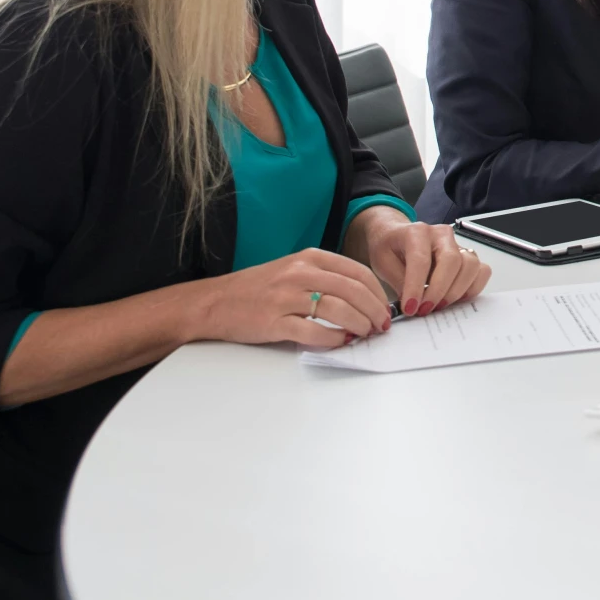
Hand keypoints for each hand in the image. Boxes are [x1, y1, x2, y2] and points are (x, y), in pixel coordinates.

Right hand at [192, 248, 393, 350]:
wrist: (214, 302)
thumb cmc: (257, 288)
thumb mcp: (293, 270)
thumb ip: (325, 279)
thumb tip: (362, 298)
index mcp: (309, 258)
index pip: (357, 272)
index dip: (378, 293)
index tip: (385, 308)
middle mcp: (299, 273)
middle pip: (353, 291)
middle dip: (375, 311)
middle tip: (382, 326)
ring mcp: (286, 297)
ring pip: (338, 310)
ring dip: (359, 325)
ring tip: (366, 334)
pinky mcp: (273, 321)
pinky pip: (313, 331)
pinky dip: (333, 339)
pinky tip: (340, 342)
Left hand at [361, 215, 492, 317]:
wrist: (396, 236)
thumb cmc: (389, 248)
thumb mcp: (383, 263)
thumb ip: (399, 283)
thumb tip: (413, 305)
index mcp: (417, 232)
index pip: (422, 260)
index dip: (416, 287)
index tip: (410, 308)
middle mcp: (442, 235)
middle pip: (452, 261)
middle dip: (439, 291)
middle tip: (425, 309)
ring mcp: (458, 244)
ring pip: (471, 266)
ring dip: (456, 291)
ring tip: (438, 305)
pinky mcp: (468, 255)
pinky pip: (482, 271)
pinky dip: (472, 288)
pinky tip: (455, 299)